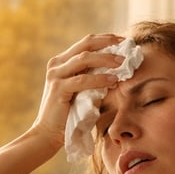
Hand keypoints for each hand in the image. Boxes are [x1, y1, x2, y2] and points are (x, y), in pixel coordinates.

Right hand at [30, 33, 126, 148]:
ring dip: (106, 59)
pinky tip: (113, 81)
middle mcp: (56, 64)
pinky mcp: (58, 89)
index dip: (105, 39)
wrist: (48, 133)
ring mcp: (55, 75)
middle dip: (108, 43)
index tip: (123, 41)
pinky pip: (83, 80)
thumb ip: (93, 77)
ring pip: (84, 59)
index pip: (86, 43)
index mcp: (61, 62)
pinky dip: (100, 79)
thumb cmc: (68, 114)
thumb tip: (118, 68)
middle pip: (85, 45)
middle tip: (126, 45)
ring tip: (123, 63)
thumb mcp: (82, 90)